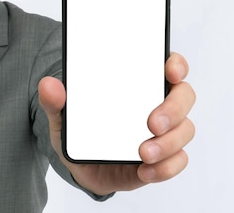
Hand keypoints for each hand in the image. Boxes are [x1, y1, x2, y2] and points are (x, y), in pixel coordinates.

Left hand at [38, 52, 195, 194]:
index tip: (169, 71)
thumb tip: (48, 85)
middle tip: (151, 123)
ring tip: (143, 153)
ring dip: (169, 142)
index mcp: (140, 83)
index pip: (169, 64)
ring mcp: (164, 131)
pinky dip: (165, 167)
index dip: (175, 64)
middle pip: (184, 96)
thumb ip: (55, 101)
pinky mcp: (163, 158)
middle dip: (173, 109)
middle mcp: (158, 103)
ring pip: (185, 129)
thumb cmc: (82, 132)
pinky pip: (177, 161)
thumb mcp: (63, 116)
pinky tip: (145, 170)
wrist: (83, 167)